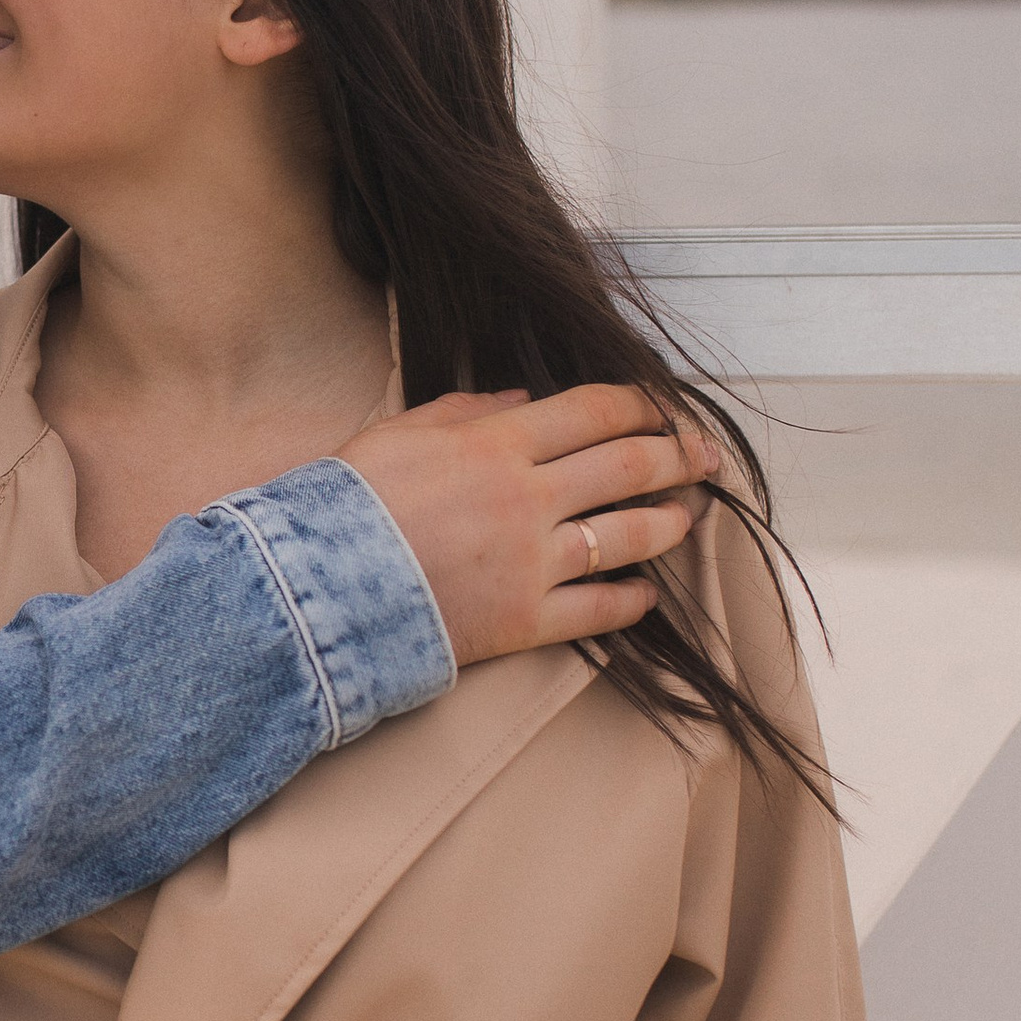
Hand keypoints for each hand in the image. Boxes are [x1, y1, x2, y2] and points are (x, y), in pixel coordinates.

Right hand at [347, 385, 719, 666]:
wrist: (315, 588)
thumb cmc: (346, 505)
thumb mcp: (398, 433)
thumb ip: (465, 410)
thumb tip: (524, 399)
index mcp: (497, 444)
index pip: (596, 411)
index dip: (642, 404)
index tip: (663, 405)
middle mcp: (528, 498)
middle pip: (629, 465)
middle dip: (678, 455)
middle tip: (704, 455)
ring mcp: (533, 562)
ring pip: (629, 534)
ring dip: (670, 522)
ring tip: (688, 516)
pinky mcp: (526, 620)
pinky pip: (600, 608)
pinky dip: (632, 599)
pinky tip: (646, 592)